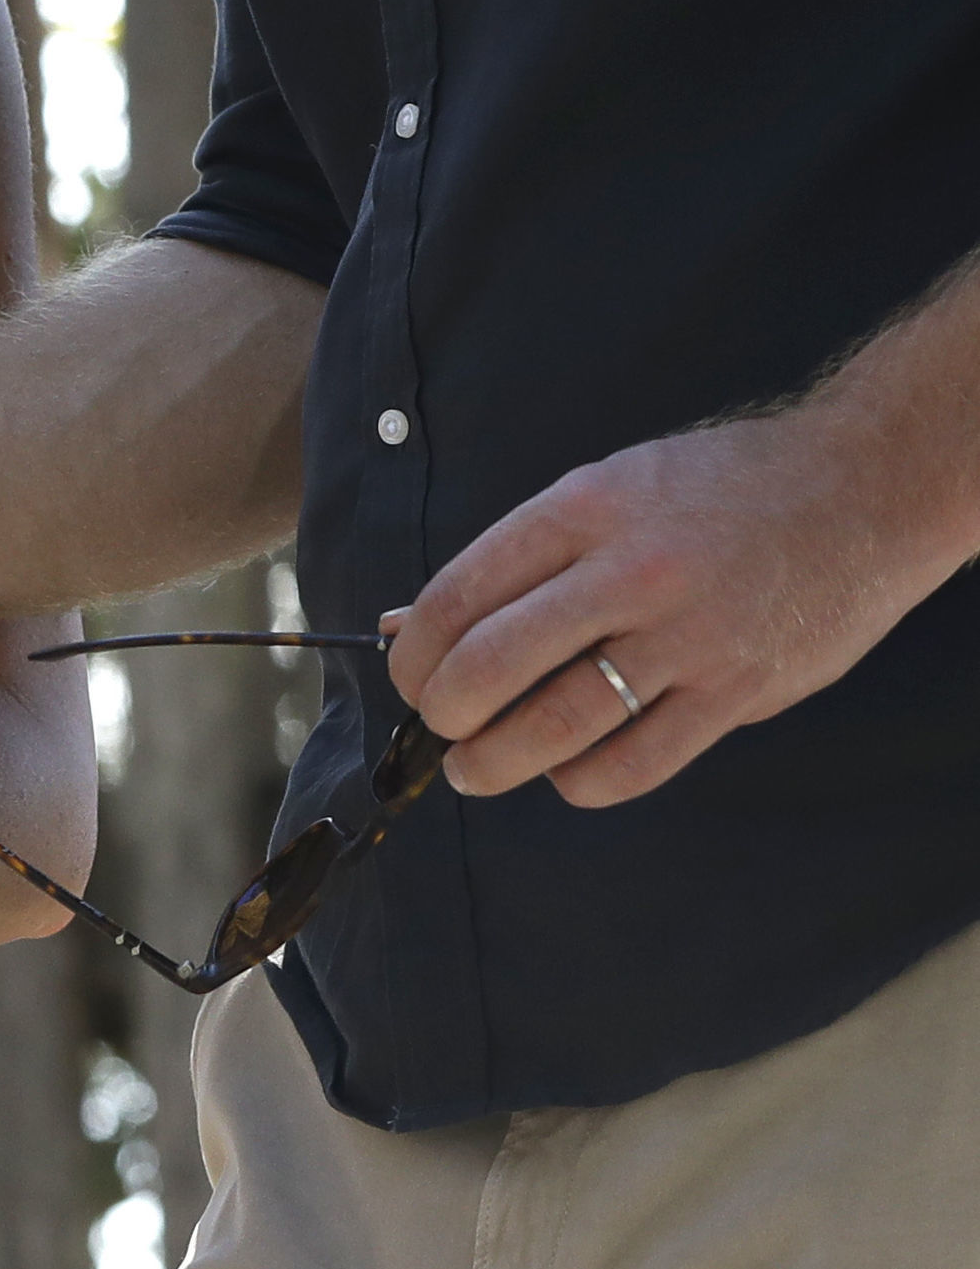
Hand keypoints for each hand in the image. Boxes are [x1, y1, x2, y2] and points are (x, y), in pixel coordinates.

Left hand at [388, 402, 925, 805]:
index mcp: (586, 507)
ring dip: (497, 760)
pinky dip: (583, 781)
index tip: (406, 675)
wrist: (861, 489)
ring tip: (475, 769)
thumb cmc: (719, 487)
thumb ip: (520, 556)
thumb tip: (412, 621)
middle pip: (496, 662)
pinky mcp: (737, 692)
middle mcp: (631, 570)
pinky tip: (565, 774)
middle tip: (436, 726)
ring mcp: (688, 635)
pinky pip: (636, 762)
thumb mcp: (611, 486)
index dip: (416, 650)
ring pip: (560, 724)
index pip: (463, 590)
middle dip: (443, 711)